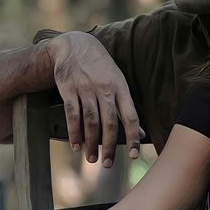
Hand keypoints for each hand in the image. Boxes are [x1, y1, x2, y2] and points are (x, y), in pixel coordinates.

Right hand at [45, 31, 142, 167]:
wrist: (75, 45)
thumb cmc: (100, 67)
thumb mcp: (118, 81)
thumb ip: (127, 107)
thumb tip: (141, 132)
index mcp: (120, 87)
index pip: (130, 115)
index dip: (133, 136)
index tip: (134, 156)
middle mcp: (104, 88)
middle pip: (109, 122)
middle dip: (109, 146)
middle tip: (108, 164)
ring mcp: (86, 88)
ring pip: (90, 121)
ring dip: (91, 143)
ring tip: (91, 158)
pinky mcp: (69, 88)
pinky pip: (72, 114)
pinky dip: (74, 132)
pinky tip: (76, 145)